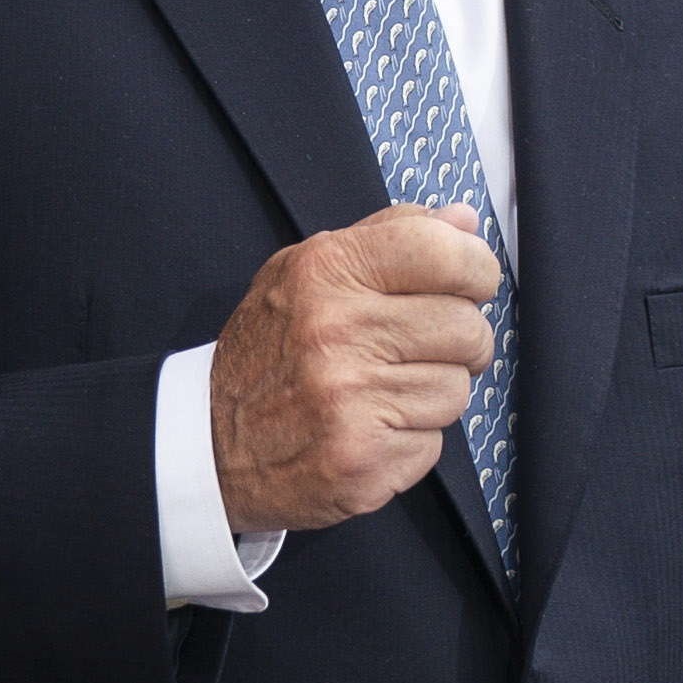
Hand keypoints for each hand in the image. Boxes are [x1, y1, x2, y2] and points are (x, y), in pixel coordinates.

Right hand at [214, 205, 507, 538]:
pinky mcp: (362, 462)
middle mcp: (336, 332)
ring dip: (433, 393)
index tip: (471, 284)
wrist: (207, 444)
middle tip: (426, 347)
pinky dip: (411, 440)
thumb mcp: (305, 270)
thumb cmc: (269, 349)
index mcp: (326, 271)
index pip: (444, 253)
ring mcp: (349, 401)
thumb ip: (388, 235)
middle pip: (466, 328)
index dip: (475, 269)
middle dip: (461, 340)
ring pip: (456, 390)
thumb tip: (464, 220)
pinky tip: (370, 429)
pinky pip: (433, 443)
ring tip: (384, 391)